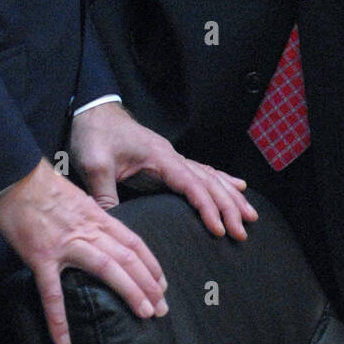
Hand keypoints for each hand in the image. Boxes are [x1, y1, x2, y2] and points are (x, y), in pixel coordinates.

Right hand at [0, 156, 168, 343]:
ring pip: (106, 268)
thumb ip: (90, 217)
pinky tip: (63, 341)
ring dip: (129, 292)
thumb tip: (100, 232)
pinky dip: (58, 318)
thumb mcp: (75, 197)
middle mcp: (87, 230)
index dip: (151, 264)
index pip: (132, 242)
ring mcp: (65, 243)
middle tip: (162, 309)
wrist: (13, 174)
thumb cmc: (40, 184)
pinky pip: (51, 291)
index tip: (163, 284)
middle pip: (126, 258)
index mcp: (96, 216)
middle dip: (149, 284)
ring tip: (144, 314)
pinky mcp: (40, 256)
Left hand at [70, 101, 256, 241]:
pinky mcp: (166, 164)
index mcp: (159, 157)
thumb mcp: (94, 165)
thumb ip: (105, 194)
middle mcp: (171, 156)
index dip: (207, 207)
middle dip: (228, 206)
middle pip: (208, 182)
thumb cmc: (94, 135)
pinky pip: (200, 173)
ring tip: (251, 215)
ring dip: (230, 196)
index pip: (191, 184)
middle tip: (243, 231)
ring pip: (209, 177)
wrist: (93, 113)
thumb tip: (113, 226)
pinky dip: (221, 181)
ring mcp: (171, 159)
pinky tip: (236, 187)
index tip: (219, 229)